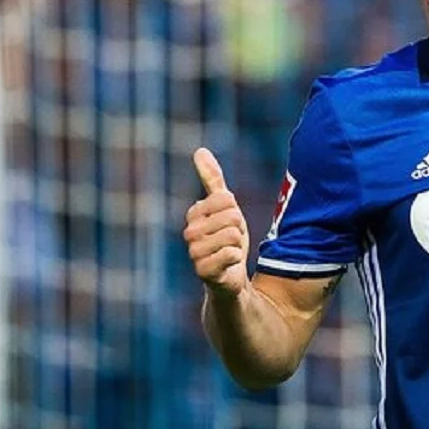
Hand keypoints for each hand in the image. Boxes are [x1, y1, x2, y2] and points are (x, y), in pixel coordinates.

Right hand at [184, 148, 249, 296]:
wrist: (229, 277)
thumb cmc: (226, 240)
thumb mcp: (225, 207)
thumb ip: (213, 180)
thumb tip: (199, 150)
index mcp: (194, 213)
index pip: (226, 198)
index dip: (236, 211)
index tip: (230, 223)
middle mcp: (190, 232)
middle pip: (231, 216)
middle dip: (239, 229)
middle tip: (232, 241)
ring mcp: (194, 252)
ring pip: (232, 235)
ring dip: (238, 245)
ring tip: (230, 252)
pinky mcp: (203, 272)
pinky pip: (230, 254)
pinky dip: (236, 258)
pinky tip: (229, 264)